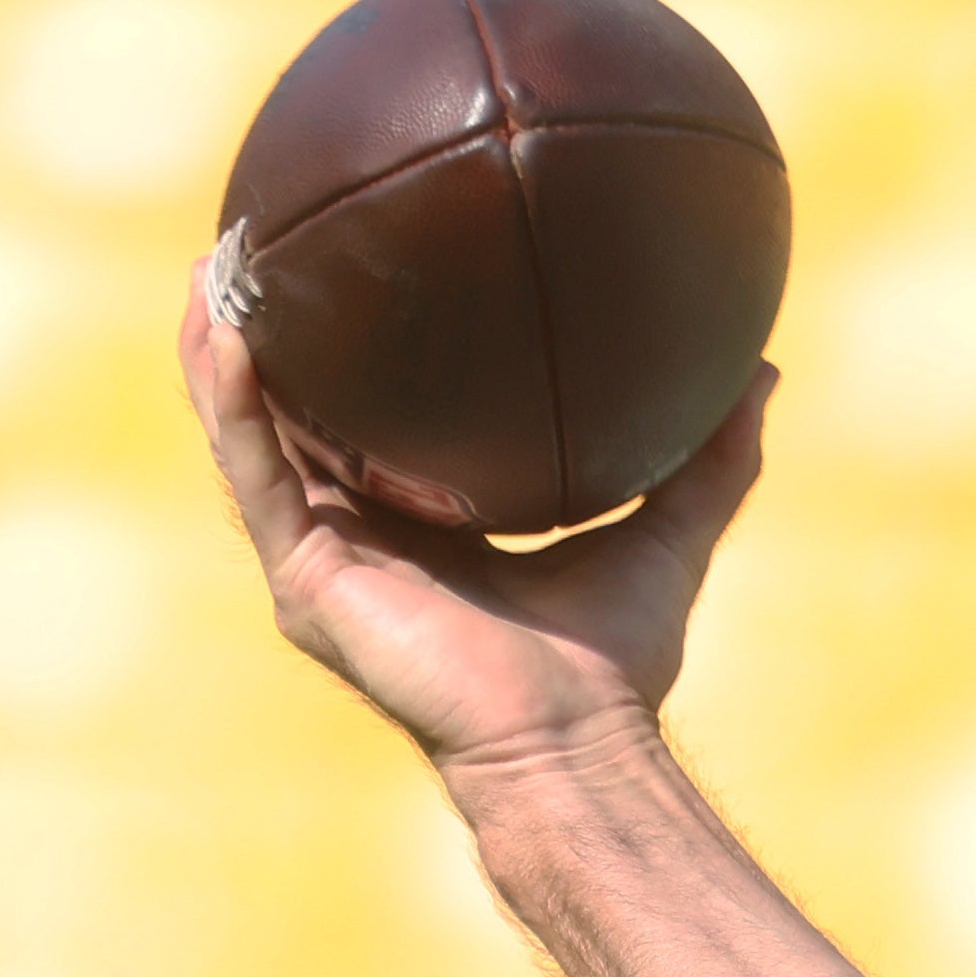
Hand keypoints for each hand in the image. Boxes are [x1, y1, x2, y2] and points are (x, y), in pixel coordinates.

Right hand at [178, 257, 772, 777]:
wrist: (575, 744)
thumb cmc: (614, 664)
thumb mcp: (668, 535)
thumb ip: (710, 461)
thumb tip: (762, 371)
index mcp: (421, 525)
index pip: (370, 421)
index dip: (353, 350)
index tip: (350, 261)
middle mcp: (358, 538)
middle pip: (289, 415)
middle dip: (265, 328)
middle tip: (262, 232)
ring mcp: (321, 559)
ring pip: (248, 432)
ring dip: (219, 345)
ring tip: (213, 259)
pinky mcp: (306, 578)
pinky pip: (255, 472)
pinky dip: (236, 402)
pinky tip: (231, 330)